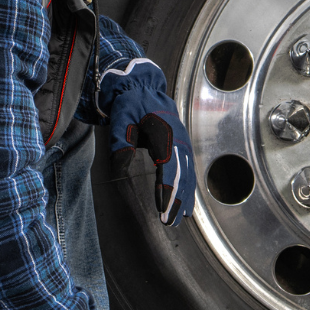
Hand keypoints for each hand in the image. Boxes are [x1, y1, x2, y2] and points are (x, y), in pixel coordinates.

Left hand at [105, 68, 193, 225]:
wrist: (142, 88)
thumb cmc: (131, 105)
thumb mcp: (121, 120)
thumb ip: (121, 143)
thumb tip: (120, 167)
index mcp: (164, 134)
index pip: (168, 168)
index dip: (167, 190)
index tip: (162, 209)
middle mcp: (178, 140)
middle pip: (181, 175)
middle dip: (176, 200)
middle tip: (168, 221)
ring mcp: (183, 143)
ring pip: (188, 175)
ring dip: (185, 197)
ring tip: (181, 218)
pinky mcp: (183, 146)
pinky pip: (189, 170)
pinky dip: (189, 188)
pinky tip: (187, 202)